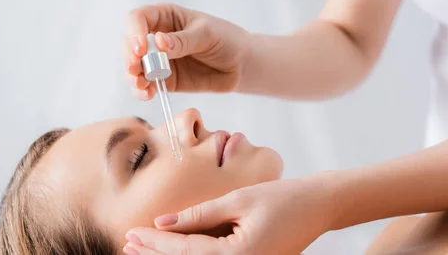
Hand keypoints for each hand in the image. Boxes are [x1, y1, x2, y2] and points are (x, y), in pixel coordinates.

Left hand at [122, 177, 332, 254]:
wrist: (320, 205)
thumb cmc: (284, 198)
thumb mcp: (238, 200)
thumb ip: (198, 215)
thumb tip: (163, 222)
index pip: (185, 251)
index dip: (156, 243)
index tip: (131, 234)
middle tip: (128, 244)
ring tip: (142, 250)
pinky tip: (175, 249)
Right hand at [123, 3, 251, 99]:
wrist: (241, 65)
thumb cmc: (226, 40)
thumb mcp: (207, 35)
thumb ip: (183, 40)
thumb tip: (160, 42)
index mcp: (165, 17)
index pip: (138, 19)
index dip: (134, 32)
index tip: (141, 48)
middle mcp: (157, 37)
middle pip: (130, 44)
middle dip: (130, 57)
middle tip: (135, 69)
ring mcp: (159, 60)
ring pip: (135, 67)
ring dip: (132, 76)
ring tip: (140, 84)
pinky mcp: (165, 81)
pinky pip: (147, 86)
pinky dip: (142, 91)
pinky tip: (147, 94)